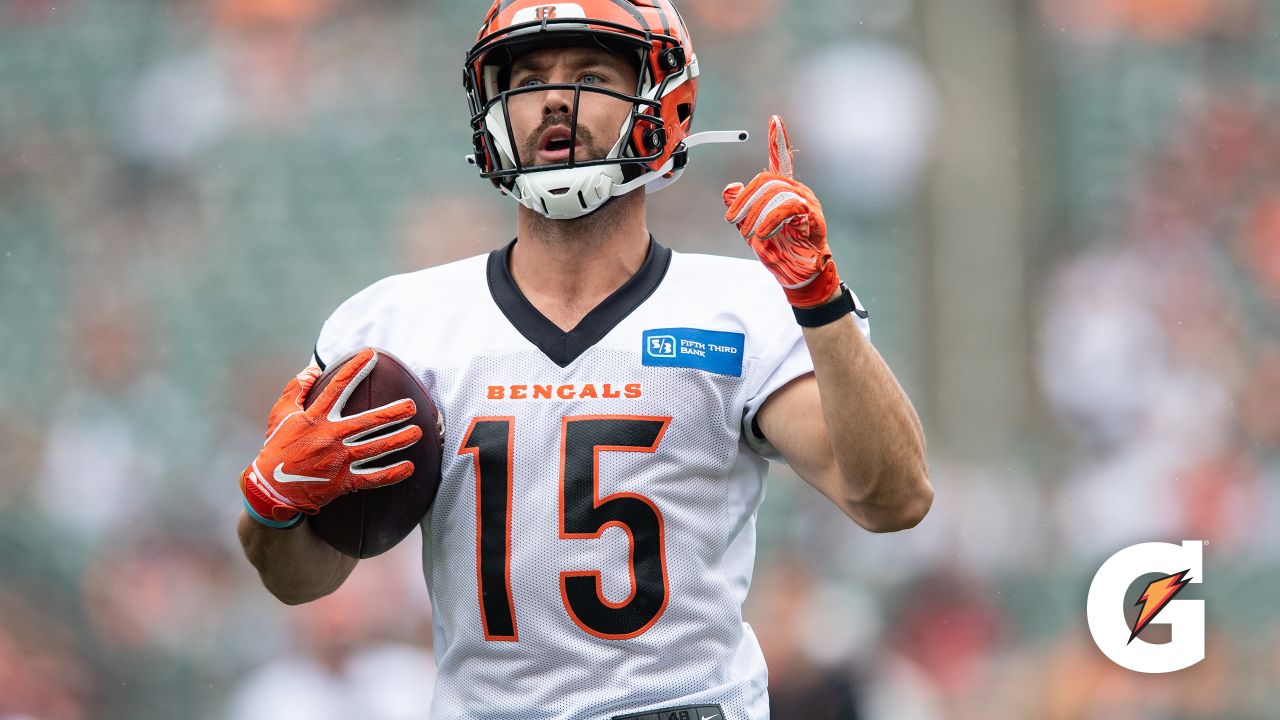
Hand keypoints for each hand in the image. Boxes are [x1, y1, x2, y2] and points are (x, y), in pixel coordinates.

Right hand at [240, 349, 422, 525]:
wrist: (271, 488)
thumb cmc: (277, 447)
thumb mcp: (280, 414)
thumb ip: (297, 389)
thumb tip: (313, 367)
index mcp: (315, 418)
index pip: (338, 387)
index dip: (355, 369)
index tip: (372, 355)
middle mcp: (330, 437)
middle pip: (367, 422)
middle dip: (392, 413)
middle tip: (411, 406)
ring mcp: (338, 461)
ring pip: (375, 449)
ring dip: (398, 440)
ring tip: (417, 432)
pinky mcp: (342, 482)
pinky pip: (372, 478)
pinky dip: (391, 474)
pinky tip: (409, 467)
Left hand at [723, 115, 838, 307]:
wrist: (799, 275)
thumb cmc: (780, 250)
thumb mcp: (750, 229)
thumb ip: (740, 208)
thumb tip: (729, 188)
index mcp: (784, 191)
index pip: (781, 161)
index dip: (778, 140)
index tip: (775, 119)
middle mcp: (798, 191)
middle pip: (767, 180)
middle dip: (745, 200)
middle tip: (732, 221)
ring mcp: (808, 203)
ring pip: (776, 193)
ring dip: (755, 214)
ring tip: (748, 233)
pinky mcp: (813, 217)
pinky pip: (789, 207)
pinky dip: (770, 220)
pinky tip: (762, 234)